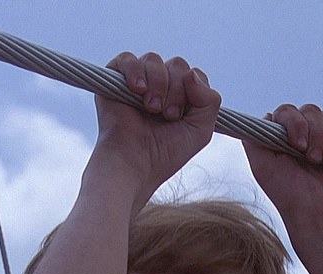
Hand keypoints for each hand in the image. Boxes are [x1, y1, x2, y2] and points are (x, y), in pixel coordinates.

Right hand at [88, 52, 220, 205]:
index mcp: (178, 97)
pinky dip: (135, 70)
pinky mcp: (113, 81)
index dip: (192, 90)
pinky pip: (126, 59)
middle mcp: (158, 87)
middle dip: (176, 90)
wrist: (135, 164)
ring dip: (158, 84)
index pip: (192, 74)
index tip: (179, 117)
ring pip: (154, 60)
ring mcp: (135, 83)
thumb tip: (190, 73)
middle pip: (176, 64)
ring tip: (151, 108)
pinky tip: (139, 89)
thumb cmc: (165, 153)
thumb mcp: (201, 129)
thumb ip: (209, 100)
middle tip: (166, 115)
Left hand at [242, 104, 322, 234]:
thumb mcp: (262, 168)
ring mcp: (318, 140)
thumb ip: (254, 142)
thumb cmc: (288, 195)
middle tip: (311, 158)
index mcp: (277, 139)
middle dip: (314, 132)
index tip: (295, 145)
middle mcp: (296, 137)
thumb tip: (256, 120)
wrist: (320, 215)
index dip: (293, 123)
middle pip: (308, 111)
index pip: (285, 112)